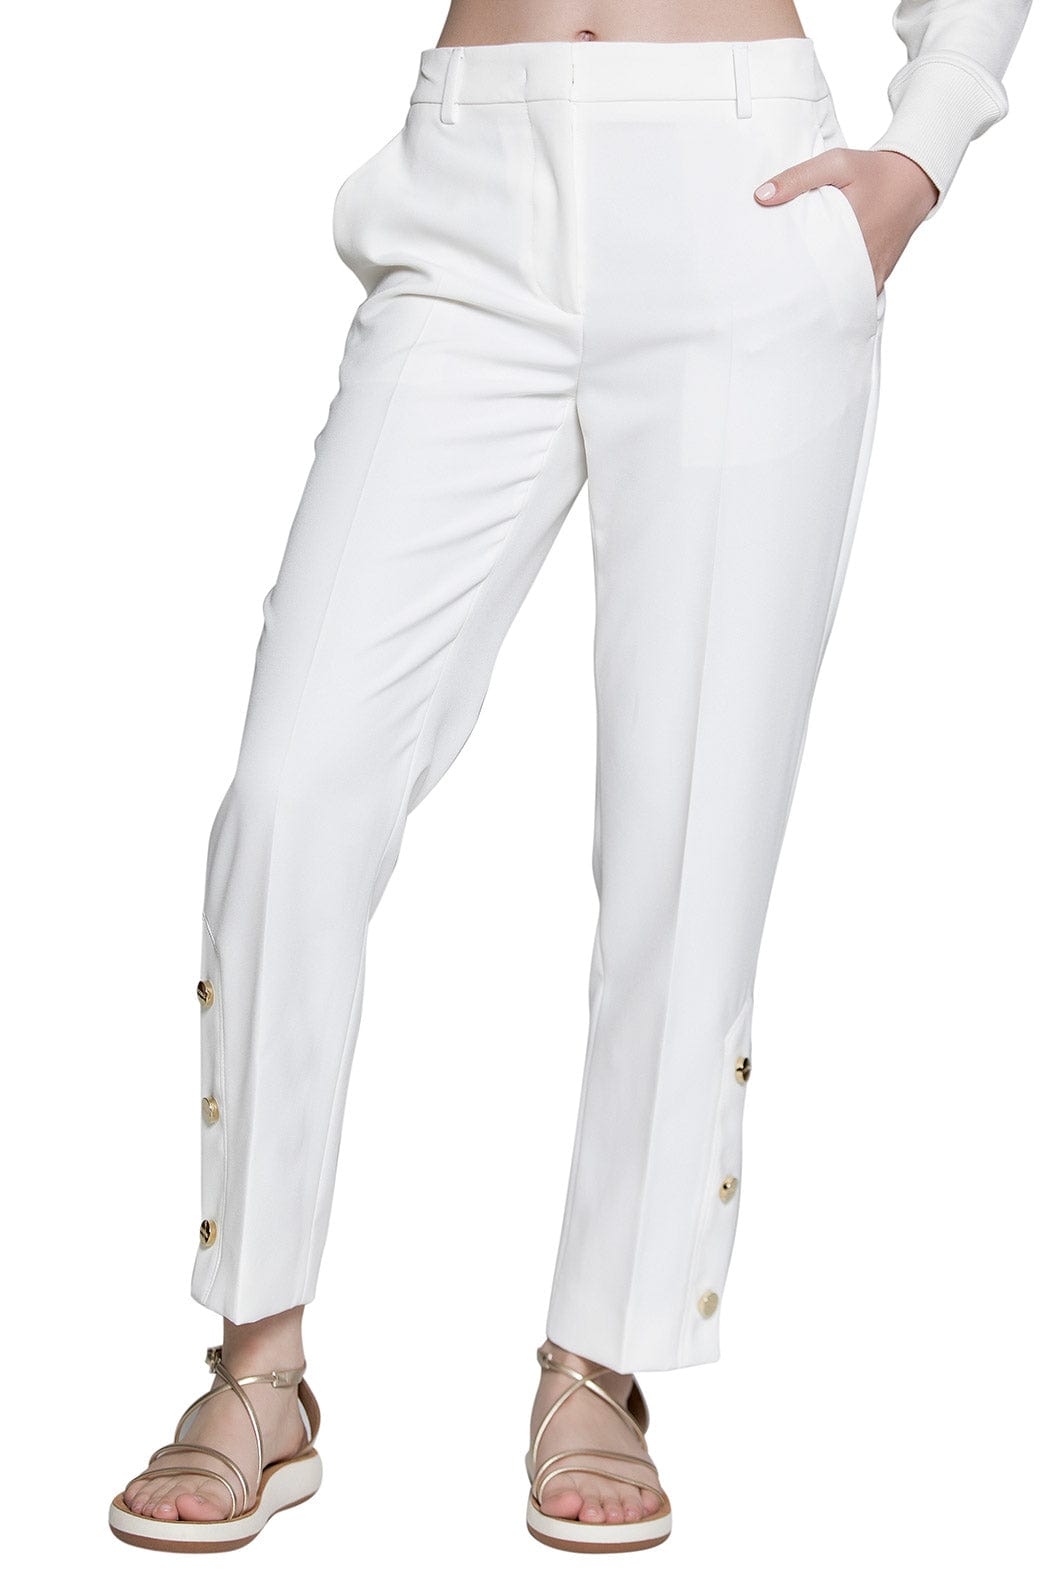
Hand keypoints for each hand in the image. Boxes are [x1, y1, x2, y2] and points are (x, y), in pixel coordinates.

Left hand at [753, 149, 938, 292]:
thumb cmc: (873, 170)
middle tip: (775, 292)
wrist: (913, 180)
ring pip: (840, 295)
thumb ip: (798, 178)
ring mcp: (872, 272)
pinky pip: (855, 294)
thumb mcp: (836, 163)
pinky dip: (840, 296)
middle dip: (801, 291)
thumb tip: (761, 197)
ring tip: (794, 297)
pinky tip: (821, 295)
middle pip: (824, 288)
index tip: (768, 279)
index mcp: (849, 234)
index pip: (811, 266)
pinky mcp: (879, 276)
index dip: (788, 276)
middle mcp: (863, 260)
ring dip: (820, 297)